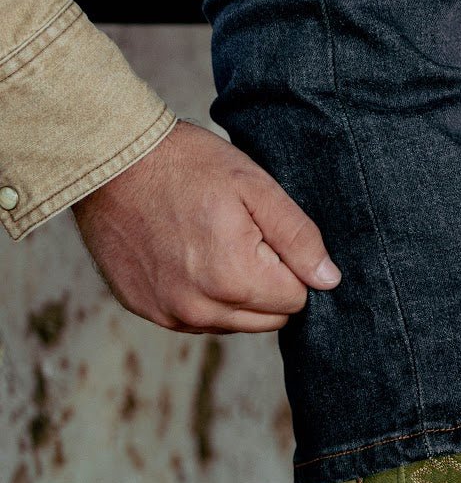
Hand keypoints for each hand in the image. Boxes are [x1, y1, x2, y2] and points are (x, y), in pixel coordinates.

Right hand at [72, 120, 340, 333]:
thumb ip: (299, 237)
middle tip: (238, 237)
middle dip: (265, 285)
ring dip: (233, 294)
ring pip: (233, 324)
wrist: (110, 159)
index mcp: (235, 279)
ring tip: (208, 243)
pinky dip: (199, 296)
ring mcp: (170, 314)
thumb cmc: (185, 165)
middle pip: (268, 319)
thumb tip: (328, 281)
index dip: (288, 265)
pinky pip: (195, 320)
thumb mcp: (255, 186)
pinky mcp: (147, 310)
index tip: (263, 234)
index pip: (296, 300)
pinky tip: (184, 256)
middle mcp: (202, 309)